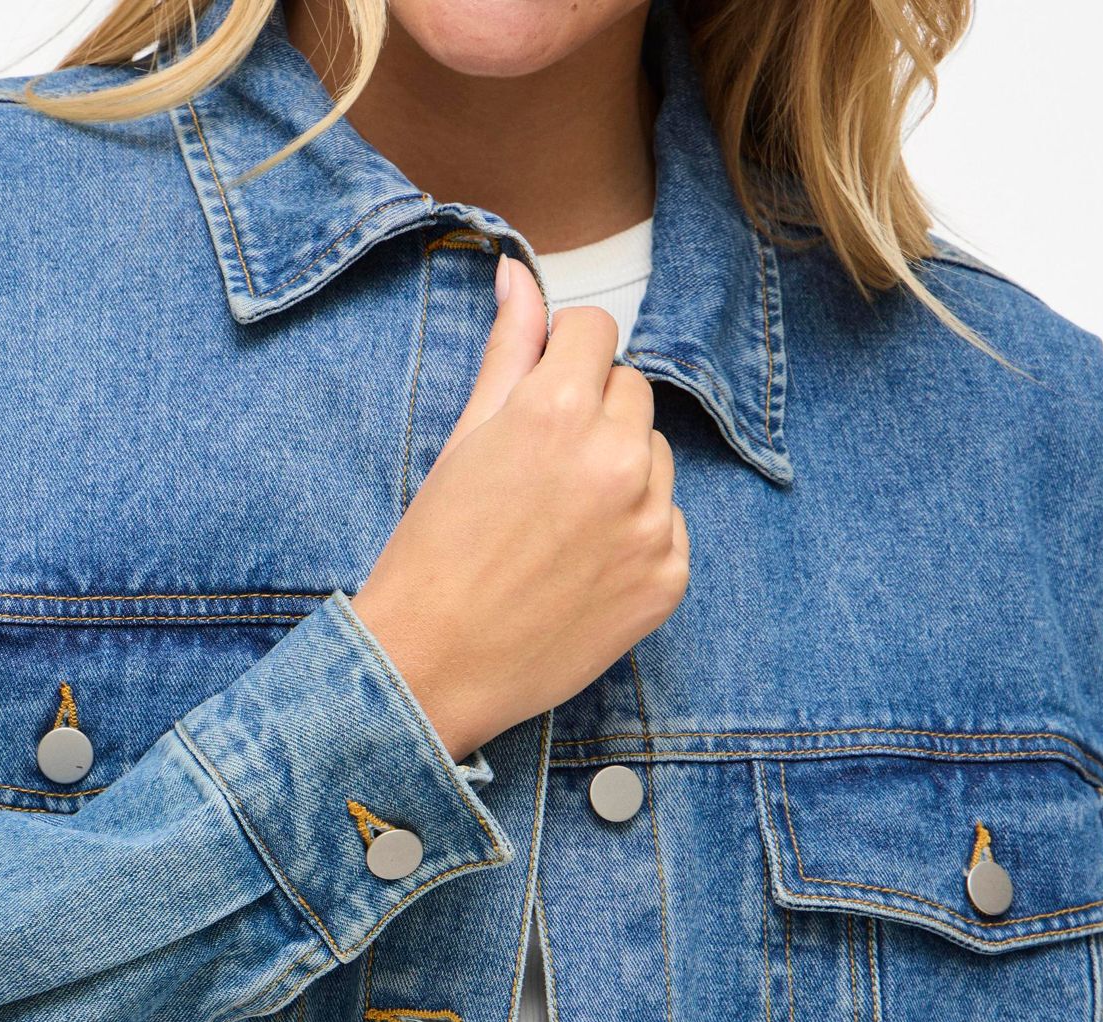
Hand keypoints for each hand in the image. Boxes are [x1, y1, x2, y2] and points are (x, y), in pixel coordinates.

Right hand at [352, 251, 689, 761]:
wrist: (433, 667)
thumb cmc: (435, 552)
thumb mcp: (464, 440)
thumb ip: (509, 350)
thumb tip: (520, 274)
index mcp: (559, 408)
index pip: (597, 332)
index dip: (562, 362)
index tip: (538, 402)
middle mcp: (617, 458)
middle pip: (631, 393)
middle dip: (593, 419)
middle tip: (538, 481)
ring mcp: (650, 522)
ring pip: (655, 459)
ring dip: (620, 477)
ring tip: (558, 531)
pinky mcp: (668, 578)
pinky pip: (668, 525)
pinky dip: (634, 540)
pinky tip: (581, 571)